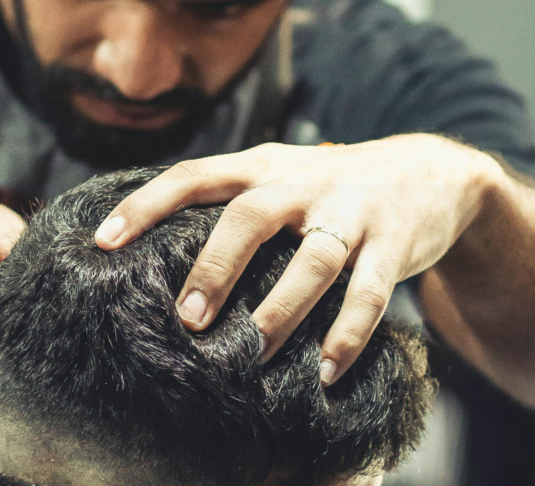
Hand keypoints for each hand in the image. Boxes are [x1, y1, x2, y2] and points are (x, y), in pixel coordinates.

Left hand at [94, 134, 500, 383]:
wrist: (431, 171)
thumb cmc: (330, 186)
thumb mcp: (279, 174)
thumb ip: (230, 199)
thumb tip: (156, 247)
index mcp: (263, 165)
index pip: (194, 175)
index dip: (145, 204)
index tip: (102, 242)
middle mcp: (303, 182)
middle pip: (250, 216)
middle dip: (216, 268)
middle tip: (187, 319)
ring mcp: (352, 210)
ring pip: (314, 260)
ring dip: (282, 310)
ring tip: (256, 352)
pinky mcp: (395, 242)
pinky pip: (370, 293)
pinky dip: (349, 333)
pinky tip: (328, 368)